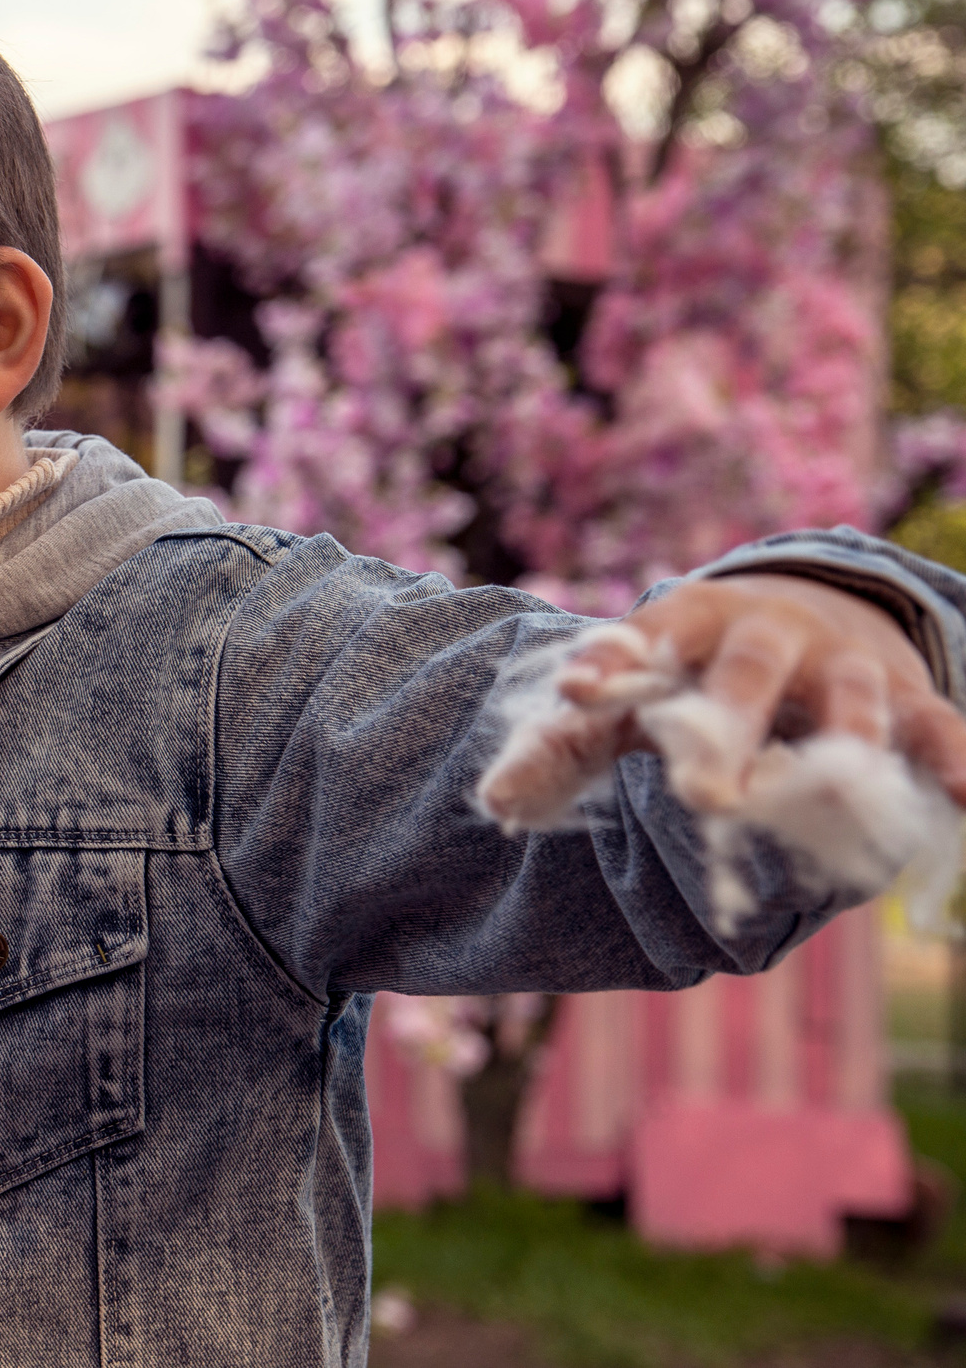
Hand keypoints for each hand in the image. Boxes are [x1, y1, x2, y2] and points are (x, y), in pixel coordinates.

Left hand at [480, 576, 965, 825]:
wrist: (810, 609)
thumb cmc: (697, 666)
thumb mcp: (637, 689)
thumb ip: (568, 743)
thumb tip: (495, 805)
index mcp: (689, 619)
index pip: (645, 633)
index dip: (614, 658)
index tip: (577, 687)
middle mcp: (769, 631)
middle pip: (746, 669)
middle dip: (727, 722)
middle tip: (700, 791)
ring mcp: (843, 662)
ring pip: (849, 694)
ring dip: (842, 735)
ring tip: (836, 780)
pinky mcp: (908, 697)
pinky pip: (937, 724)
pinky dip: (953, 755)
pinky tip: (961, 791)